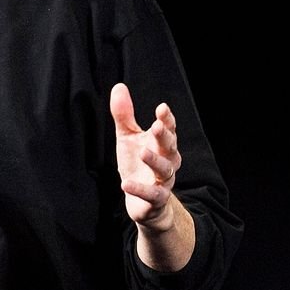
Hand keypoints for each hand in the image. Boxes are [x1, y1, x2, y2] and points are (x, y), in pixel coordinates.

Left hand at [110, 82, 181, 232]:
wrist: (144, 203)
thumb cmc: (137, 164)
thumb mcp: (128, 138)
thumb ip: (124, 115)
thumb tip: (119, 86)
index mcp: (161, 144)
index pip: (169, 129)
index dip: (167, 119)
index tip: (162, 108)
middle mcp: (167, 161)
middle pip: (170, 148)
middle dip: (165, 137)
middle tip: (157, 126)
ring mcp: (163, 181)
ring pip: (165, 170)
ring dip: (155, 161)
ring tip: (143, 152)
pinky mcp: (155, 200)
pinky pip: (152, 195)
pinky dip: (140, 189)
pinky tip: (126, 183)